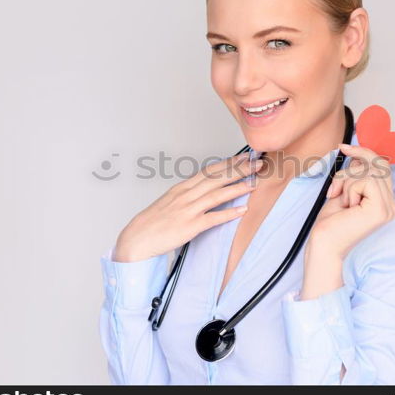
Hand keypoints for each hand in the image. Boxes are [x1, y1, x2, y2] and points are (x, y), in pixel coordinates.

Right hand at [114, 153, 263, 261]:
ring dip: (237, 188)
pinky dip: (228, 214)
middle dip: (238, 170)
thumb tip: (206, 189)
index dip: (228, 163)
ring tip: (254, 183)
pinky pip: (212, 219)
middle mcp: (186, 195)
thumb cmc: (154, 221)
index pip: (209, 171)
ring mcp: (188, 210)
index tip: (244, 156)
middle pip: (216, 179)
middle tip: (257, 163)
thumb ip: (189, 194)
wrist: (137, 238)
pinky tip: (242, 210)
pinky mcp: (189, 227)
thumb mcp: (171, 201)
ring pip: (216, 195)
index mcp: (182, 188)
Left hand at [308, 143, 394, 260]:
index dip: (365, 153)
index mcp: (385, 201)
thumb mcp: (344, 190)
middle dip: (351, 169)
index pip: (383, 166)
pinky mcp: (381, 209)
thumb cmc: (331, 221)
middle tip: (335, 186)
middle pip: (378, 165)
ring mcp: (389, 208)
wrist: (324, 242)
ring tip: (341, 201)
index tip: (344, 147)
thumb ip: (356, 175)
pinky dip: (350, 189)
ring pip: (369, 172)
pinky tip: (347, 207)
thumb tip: (359, 157)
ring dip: (347, 182)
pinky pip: (366, 181)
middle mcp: (392, 205)